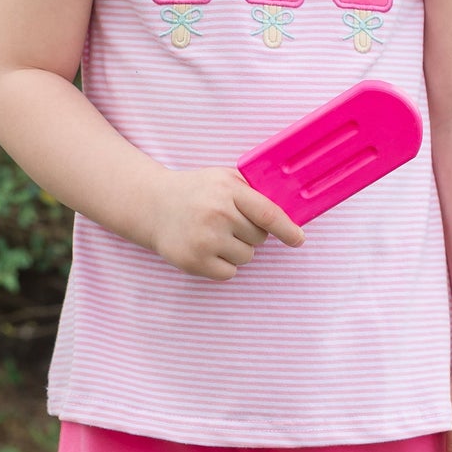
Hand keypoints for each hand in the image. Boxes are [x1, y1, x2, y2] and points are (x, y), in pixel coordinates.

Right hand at [147, 166, 304, 280]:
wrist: (152, 205)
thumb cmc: (196, 192)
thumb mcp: (222, 179)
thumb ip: (252, 191)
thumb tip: (288, 214)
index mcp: (227, 191)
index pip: (267, 214)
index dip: (287, 229)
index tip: (299, 240)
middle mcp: (217, 215)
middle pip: (259, 238)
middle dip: (249, 233)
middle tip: (225, 222)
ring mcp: (205, 240)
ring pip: (247, 257)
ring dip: (236, 250)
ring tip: (213, 234)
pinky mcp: (195, 262)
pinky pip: (230, 272)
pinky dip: (222, 265)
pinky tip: (206, 249)